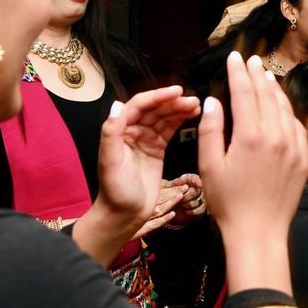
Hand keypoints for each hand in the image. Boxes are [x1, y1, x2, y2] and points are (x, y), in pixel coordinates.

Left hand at [73, 86, 200, 264]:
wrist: (125, 215)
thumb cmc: (115, 190)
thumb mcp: (110, 161)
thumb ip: (112, 131)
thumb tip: (118, 104)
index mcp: (119, 130)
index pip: (139, 106)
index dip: (158, 96)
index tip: (177, 92)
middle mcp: (132, 131)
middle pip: (154, 109)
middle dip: (173, 102)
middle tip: (193, 101)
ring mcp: (146, 140)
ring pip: (164, 118)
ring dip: (179, 109)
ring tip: (197, 106)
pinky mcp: (157, 150)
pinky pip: (169, 130)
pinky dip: (180, 121)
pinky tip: (192, 116)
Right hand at [198, 52, 307, 294]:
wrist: (260, 232)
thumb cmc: (228, 202)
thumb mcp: (210, 166)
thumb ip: (211, 130)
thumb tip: (213, 101)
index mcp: (251, 135)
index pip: (245, 92)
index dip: (238, 73)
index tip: (234, 58)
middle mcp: (277, 136)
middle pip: (267, 94)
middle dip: (257, 74)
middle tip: (251, 60)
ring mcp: (294, 146)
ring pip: (284, 107)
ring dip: (274, 89)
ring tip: (265, 75)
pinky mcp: (303, 157)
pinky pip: (296, 125)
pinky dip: (286, 111)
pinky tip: (280, 106)